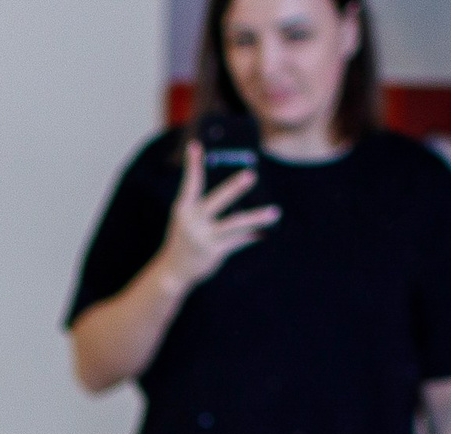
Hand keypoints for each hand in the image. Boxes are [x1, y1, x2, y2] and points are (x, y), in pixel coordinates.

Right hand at [156, 141, 280, 295]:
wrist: (174, 271)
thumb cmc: (185, 238)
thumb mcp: (187, 219)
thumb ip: (204, 206)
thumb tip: (231, 191)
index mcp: (183, 208)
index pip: (190, 182)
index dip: (193, 164)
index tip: (196, 145)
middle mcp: (193, 221)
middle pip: (218, 200)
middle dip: (234, 188)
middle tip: (251, 175)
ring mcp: (204, 237)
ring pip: (235, 224)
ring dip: (257, 218)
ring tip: (276, 212)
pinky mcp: (214, 252)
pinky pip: (239, 241)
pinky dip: (252, 236)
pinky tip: (265, 233)